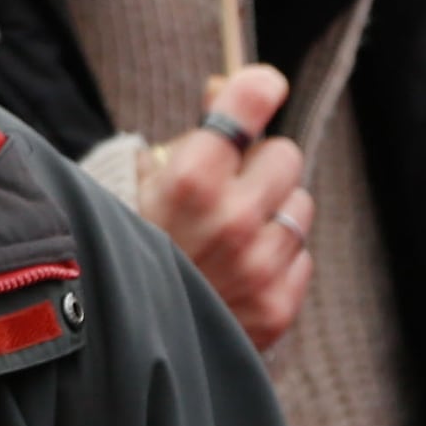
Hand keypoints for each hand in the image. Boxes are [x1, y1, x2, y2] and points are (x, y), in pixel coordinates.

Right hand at [134, 61, 311, 350]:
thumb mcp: (140, 181)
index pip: (248, 104)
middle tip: (233, 181)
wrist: (123, 340)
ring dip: (274, 212)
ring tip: (234, 232)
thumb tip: (226, 84)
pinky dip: (279, 257)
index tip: (263, 85)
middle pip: (286, 154)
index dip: (257, 88)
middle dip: (261, 163)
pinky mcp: (278, 305)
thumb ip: (191, 134)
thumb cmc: (129, 247)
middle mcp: (232, 218)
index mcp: (189, 179)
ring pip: (301, 206)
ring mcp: (260, 265)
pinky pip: (303, 256)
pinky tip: (242, 267)